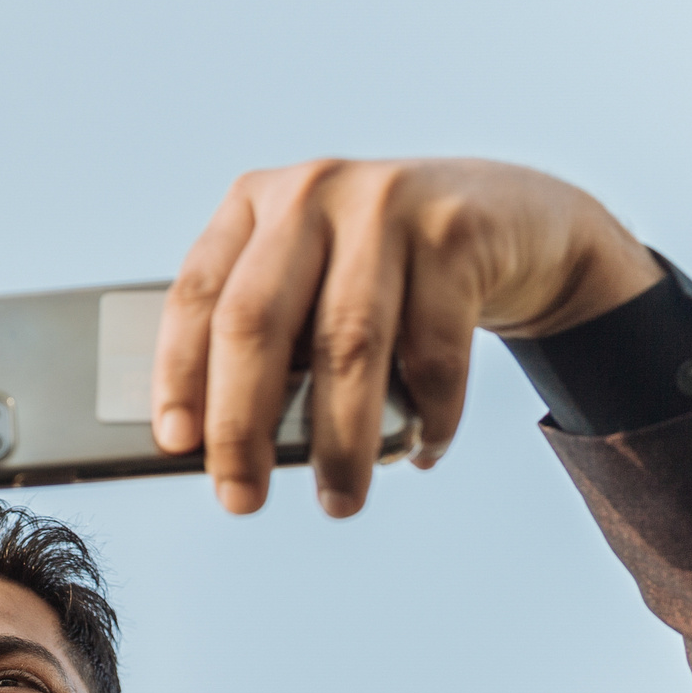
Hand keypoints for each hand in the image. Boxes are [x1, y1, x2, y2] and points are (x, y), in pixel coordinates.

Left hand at [151, 157, 661, 517]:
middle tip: (240, 499)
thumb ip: (273, 340)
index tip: (177, 445)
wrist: (514, 218)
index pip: (197, 294)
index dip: (180, 372)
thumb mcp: (317, 282)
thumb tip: (225, 450)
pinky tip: (421, 450)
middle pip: (257, 321)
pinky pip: (432, 350)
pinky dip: (426, 416)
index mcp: (255, 203)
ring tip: (338, 500)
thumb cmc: (388, 275)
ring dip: (339, 440)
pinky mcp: (456, 233)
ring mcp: (386, 204)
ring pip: (347, 345)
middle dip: (242, 423)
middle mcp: (311, 192)